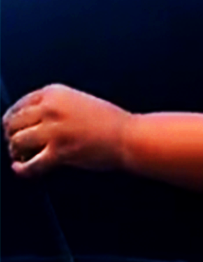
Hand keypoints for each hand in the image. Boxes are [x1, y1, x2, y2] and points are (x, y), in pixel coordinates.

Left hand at [4, 85, 132, 176]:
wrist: (131, 137)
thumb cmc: (111, 122)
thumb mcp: (78, 101)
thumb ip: (53, 106)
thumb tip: (28, 123)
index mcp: (54, 92)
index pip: (18, 105)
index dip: (12, 120)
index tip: (13, 128)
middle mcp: (51, 109)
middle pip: (12, 123)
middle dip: (12, 135)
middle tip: (18, 144)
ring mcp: (54, 130)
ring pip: (17, 142)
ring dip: (17, 151)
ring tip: (23, 155)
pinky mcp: (60, 151)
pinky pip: (30, 164)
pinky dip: (21, 169)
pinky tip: (20, 169)